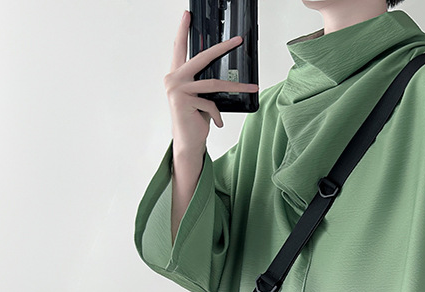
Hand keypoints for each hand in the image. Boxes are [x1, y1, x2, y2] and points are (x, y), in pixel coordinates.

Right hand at [165, 9, 259, 152]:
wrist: (188, 143)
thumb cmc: (195, 119)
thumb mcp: (200, 98)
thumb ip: (204, 83)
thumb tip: (225, 74)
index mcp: (176, 75)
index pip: (179, 48)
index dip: (183, 30)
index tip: (188, 14)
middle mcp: (173, 78)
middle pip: (202, 57)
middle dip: (222, 48)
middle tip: (238, 40)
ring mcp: (176, 89)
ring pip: (213, 84)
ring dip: (236, 87)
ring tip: (252, 87)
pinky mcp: (183, 101)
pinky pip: (210, 104)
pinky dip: (217, 115)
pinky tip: (217, 123)